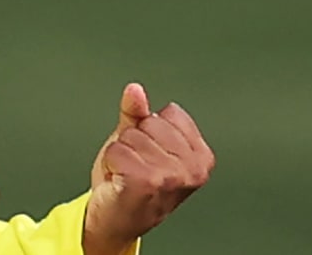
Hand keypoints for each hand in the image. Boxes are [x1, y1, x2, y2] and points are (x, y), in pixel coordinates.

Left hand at [83, 83, 214, 254]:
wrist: (115, 221)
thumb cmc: (130, 183)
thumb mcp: (137, 142)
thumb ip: (137, 113)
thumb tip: (135, 89)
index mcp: (201, 156)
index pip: (170, 113)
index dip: (150, 129)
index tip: (150, 155)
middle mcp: (192, 169)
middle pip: (150, 122)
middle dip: (134, 142)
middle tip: (135, 167)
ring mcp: (171, 176)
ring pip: (131, 136)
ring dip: (121, 154)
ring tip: (127, 175)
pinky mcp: (147, 182)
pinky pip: (116, 150)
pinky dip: (111, 164)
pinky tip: (119, 181)